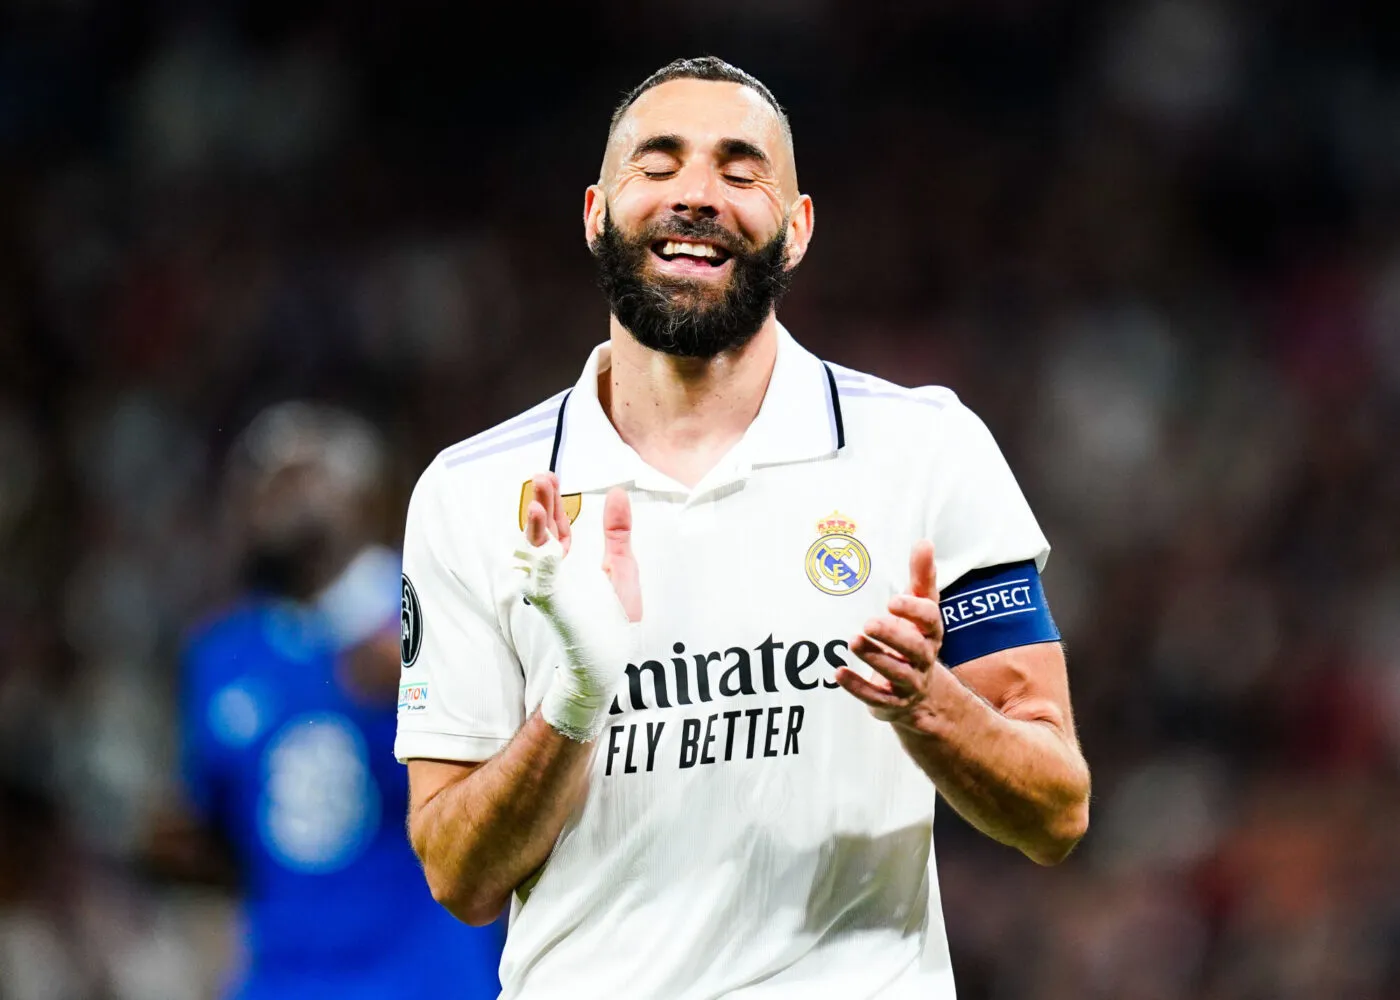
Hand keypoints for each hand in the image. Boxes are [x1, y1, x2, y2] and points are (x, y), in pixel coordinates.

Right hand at [515, 474, 639, 741]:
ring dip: (533, 529)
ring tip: (534, 504)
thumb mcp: (621, 567)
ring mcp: (551, 588)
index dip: (553, 499)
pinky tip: (549, 545)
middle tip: (541, 477)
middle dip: (540, 504)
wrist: (609, 660)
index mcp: (570, 560)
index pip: (557, 523)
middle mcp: (555, 571)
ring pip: (535, 552)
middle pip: (542, 530)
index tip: (550, 474)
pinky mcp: (554, 606)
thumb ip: (618, 532)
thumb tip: (618, 492)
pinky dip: (543, 564)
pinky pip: (544, 584)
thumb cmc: (612, 619)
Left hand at [836, 539, 949, 725]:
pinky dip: (857, 687)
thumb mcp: (920, 608)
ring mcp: (909, 683)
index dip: (914, 611)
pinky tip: (837, 673)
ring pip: (897, 674)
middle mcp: (923, 659)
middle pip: (915, 650)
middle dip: (893, 636)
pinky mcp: (891, 703)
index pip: (930, 621)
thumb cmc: (915, 638)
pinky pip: (877, 698)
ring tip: (854, 641)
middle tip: (869, 623)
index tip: (893, 601)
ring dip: (875, 658)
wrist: (920, 694)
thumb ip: (921, 577)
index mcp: (931, 633)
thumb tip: (924, 542)